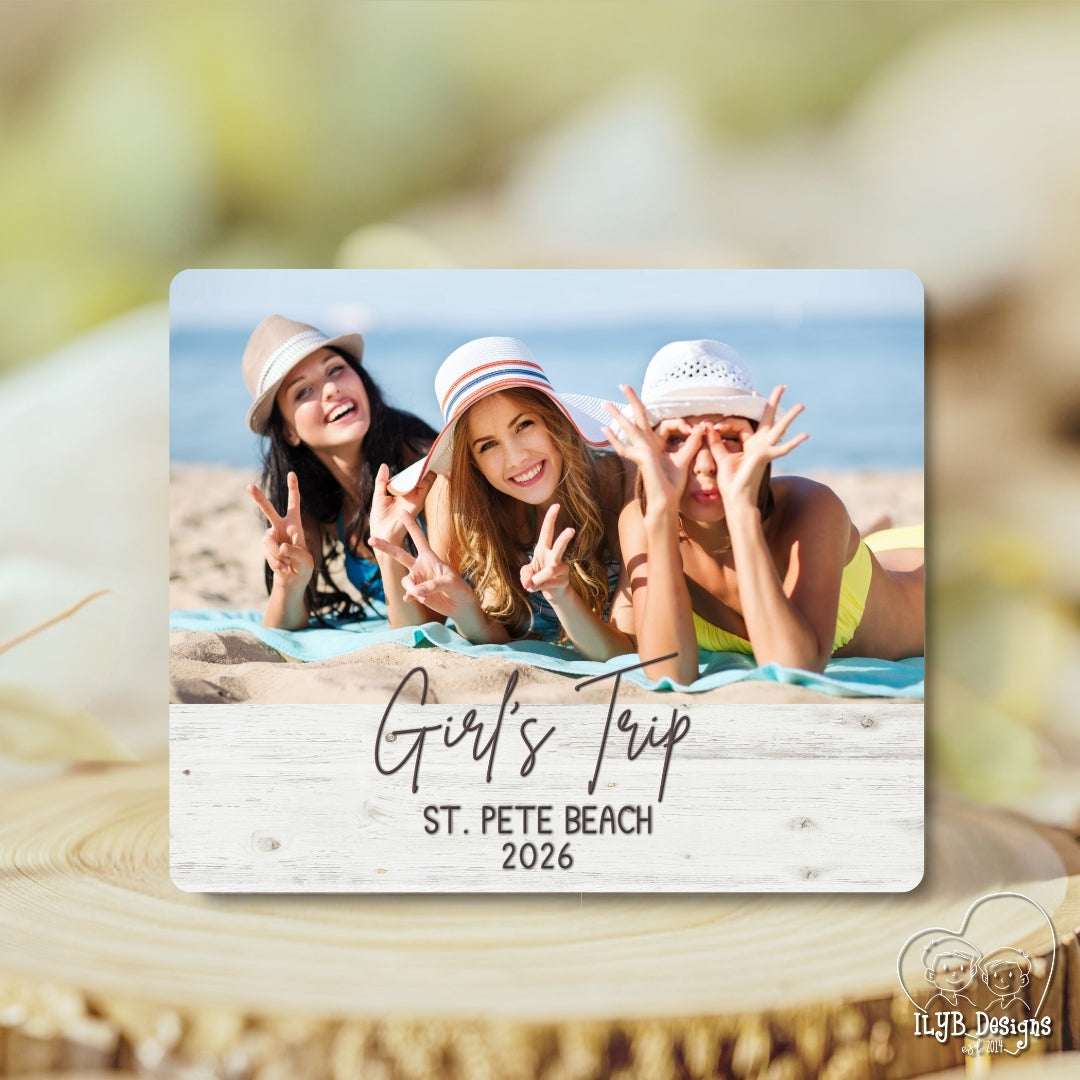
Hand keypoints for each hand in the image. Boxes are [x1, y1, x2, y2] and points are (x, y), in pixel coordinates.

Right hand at [247, 471, 314, 592]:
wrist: (291, 580)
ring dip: (279, 556)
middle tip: (249, 486)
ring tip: (288, 564)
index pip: (294, 503)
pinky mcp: (265, 548)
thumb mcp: (306, 560)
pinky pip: (269, 554)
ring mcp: (271, 537)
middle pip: (268, 510)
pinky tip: (283, 567)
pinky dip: (277, 563)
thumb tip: (281, 546)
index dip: (293, 488)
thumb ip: (296, 550)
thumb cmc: (303, 567)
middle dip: (259, 499)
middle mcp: (280, 527)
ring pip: (270, 543)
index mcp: (295, 524)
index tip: (291, 473)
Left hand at [368, 462, 434, 546]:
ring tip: (433, 457)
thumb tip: (384, 465)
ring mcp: (414, 499)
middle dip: (424, 468)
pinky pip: (426, 488)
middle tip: (430, 455)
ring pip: (425, 481)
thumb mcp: (379, 495)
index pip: (409, 478)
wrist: (383, 534)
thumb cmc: (380, 519)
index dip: (414, 469)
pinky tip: (430, 469)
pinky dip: (429, 478)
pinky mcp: (417, 503)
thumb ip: (382, 481)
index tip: (421, 459)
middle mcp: (409, 495)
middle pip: (418, 479)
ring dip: (428, 470)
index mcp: (400, 493)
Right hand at [368, 513, 476, 619]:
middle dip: (385, 546)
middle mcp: (420, 566)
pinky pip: (408, 593)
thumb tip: (415, 592)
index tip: (402, 511)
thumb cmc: (459, 588)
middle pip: (399, 554)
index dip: (411, 525)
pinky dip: (412, 597)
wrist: (460, 604)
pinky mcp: (416, 593)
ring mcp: (417, 579)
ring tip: (423, 595)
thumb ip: (432, 585)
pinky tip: (418, 599)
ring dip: (412, 588)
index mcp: (430, 557)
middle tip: (370, 539)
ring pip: (405, 580)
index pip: (418, 538)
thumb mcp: (449, 582)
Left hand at [520, 503, 574, 600]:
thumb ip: (525, 574)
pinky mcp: (564, 580)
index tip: (557, 505)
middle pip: (559, 546)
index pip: (547, 531)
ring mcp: (562, 568)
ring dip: (538, 579)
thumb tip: (530, 582)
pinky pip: (548, 583)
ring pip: (550, 571)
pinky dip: (538, 587)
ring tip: (530, 584)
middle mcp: (554, 556)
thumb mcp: (526, 573)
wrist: (553, 593)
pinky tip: (539, 588)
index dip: (551, 518)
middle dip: (564, 539)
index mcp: (544, 549)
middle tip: (571, 530)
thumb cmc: (538, 577)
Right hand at [602, 385, 707, 513]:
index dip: (678, 422)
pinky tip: (604, 430)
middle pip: (638, 417)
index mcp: (656, 444)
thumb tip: (702, 426)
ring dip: (617, 415)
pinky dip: (614, 440)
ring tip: (605, 404)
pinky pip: (625, 447)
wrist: (666, 502)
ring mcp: (641, 451)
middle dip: (632, 400)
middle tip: (622, 384)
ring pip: (628, 428)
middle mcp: (646, 445)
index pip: (660, 423)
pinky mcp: (641, 459)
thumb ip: (692, 442)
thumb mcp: (685, 459)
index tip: (694, 427)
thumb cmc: (672, 485)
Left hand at [709, 385, 808, 508]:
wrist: (736, 499)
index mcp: (750, 444)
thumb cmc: (730, 482)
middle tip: (782, 386)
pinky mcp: (765, 457)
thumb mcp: (720, 457)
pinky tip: (806, 435)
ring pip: (780, 429)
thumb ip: (715, 442)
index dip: (741, 414)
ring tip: (801, 405)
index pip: (748, 423)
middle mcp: (760, 445)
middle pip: (769, 419)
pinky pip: (782, 450)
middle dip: (774, 402)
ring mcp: (765, 450)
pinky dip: (794, 443)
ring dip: (790, 417)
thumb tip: (706, 425)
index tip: (739, 403)